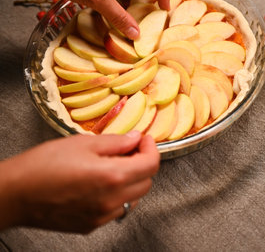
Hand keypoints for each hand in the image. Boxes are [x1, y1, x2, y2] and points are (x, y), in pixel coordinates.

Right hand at [0, 131, 159, 232]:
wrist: (14, 194)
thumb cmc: (42, 166)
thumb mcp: (82, 143)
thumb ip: (116, 142)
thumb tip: (135, 139)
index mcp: (113, 177)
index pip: (151, 164)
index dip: (151, 148)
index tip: (145, 140)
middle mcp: (112, 200)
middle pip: (146, 182)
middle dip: (142, 164)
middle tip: (128, 151)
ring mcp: (102, 216)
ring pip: (134, 198)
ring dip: (131, 181)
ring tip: (113, 167)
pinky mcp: (92, 225)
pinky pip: (117, 210)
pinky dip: (118, 196)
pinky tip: (101, 185)